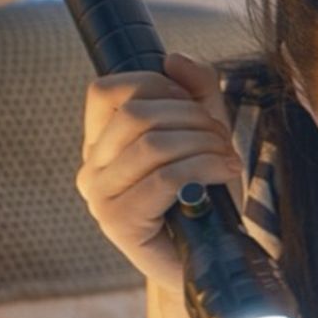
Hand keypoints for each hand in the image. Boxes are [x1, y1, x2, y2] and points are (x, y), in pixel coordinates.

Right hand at [75, 53, 243, 290]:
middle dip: (192, 118)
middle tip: (222, 140)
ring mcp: (100, 197)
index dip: (158, 87)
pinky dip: (203, 169)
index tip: (195, 110)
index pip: (108, 90)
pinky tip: (223, 174)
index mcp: (100, 142)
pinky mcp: (119, 223)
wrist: (209, 259)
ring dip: (203, 145)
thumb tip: (173, 58)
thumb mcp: (205, 131)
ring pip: (153, 145)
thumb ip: (195, 89)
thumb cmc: (204, 194)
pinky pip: (164, 179)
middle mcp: (91, 168)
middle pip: (136, 115)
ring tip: (227, 159)